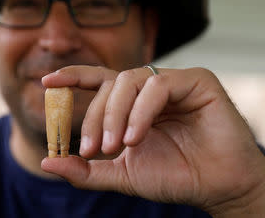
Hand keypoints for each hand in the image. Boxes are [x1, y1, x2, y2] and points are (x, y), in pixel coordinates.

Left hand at [41, 66, 264, 216]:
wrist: (218, 188)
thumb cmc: (174, 176)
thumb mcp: (122, 174)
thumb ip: (86, 170)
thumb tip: (47, 163)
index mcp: (133, 102)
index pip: (100, 79)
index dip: (73, 76)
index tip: (47, 82)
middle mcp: (151, 87)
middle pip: (111, 83)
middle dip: (96, 115)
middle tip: (94, 149)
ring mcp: (174, 81)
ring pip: (130, 81)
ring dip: (116, 114)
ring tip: (118, 146)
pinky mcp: (197, 80)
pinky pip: (158, 86)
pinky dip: (141, 111)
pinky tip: (137, 137)